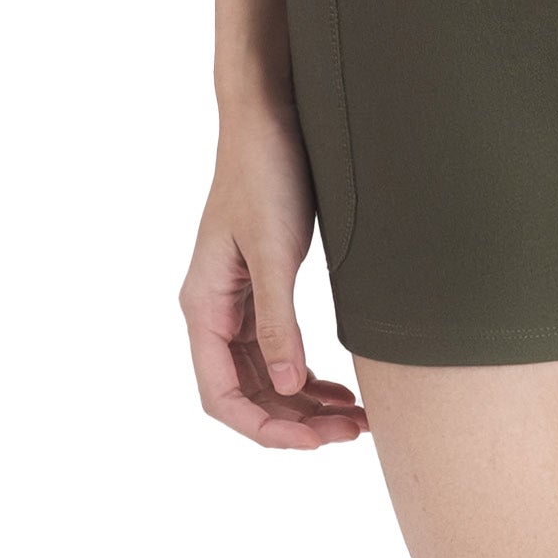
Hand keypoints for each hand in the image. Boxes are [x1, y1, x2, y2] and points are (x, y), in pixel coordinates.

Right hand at [180, 102, 368, 448]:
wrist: (270, 115)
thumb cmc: (267, 173)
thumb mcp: (275, 250)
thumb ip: (277, 320)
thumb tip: (289, 387)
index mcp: (203, 305)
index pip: (221, 395)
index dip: (266, 428)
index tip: (315, 442)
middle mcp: (213, 309)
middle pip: (245, 392)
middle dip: (295, 420)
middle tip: (353, 431)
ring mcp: (236, 297)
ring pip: (263, 373)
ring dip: (303, 401)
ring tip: (354, 418)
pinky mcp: (260, 281)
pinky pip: (275, 345)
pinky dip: (304, 370)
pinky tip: (337, 383)